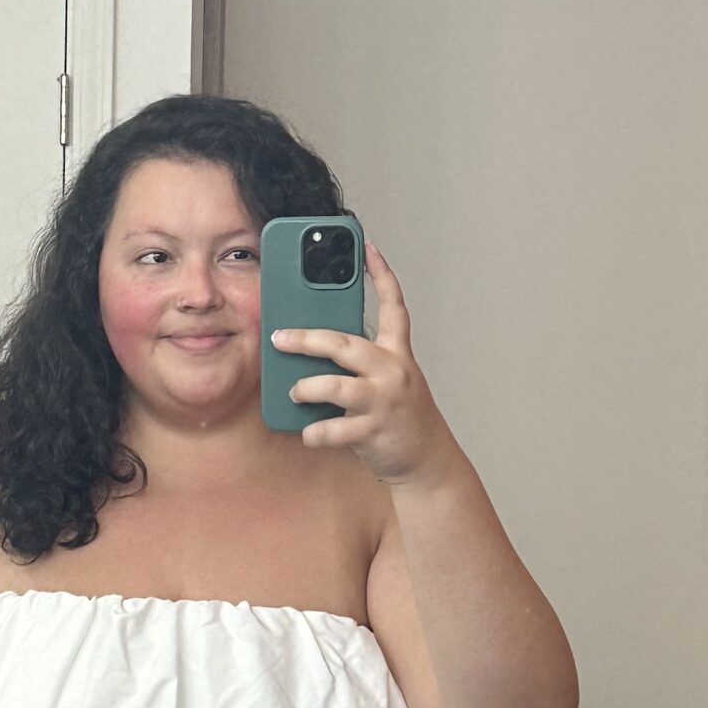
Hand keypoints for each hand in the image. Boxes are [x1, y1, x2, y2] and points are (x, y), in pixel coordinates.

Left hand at [270, 239, 457, 484]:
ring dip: (307, 389)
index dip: (381, 274)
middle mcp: (393, 371)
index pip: (393, 306)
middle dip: (307, 339)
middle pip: (345, 344)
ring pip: (336, 387)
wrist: (427, 460)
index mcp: (397, 354)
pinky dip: (315, 433)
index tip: (367, 248)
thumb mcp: (389, 379)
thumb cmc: (399, 416)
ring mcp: (384, 401)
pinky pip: (334, 429)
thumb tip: (312, 350)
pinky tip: (308, 433)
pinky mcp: (374, 431)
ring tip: (294, 392)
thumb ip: (360, 362)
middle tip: (280, 338)